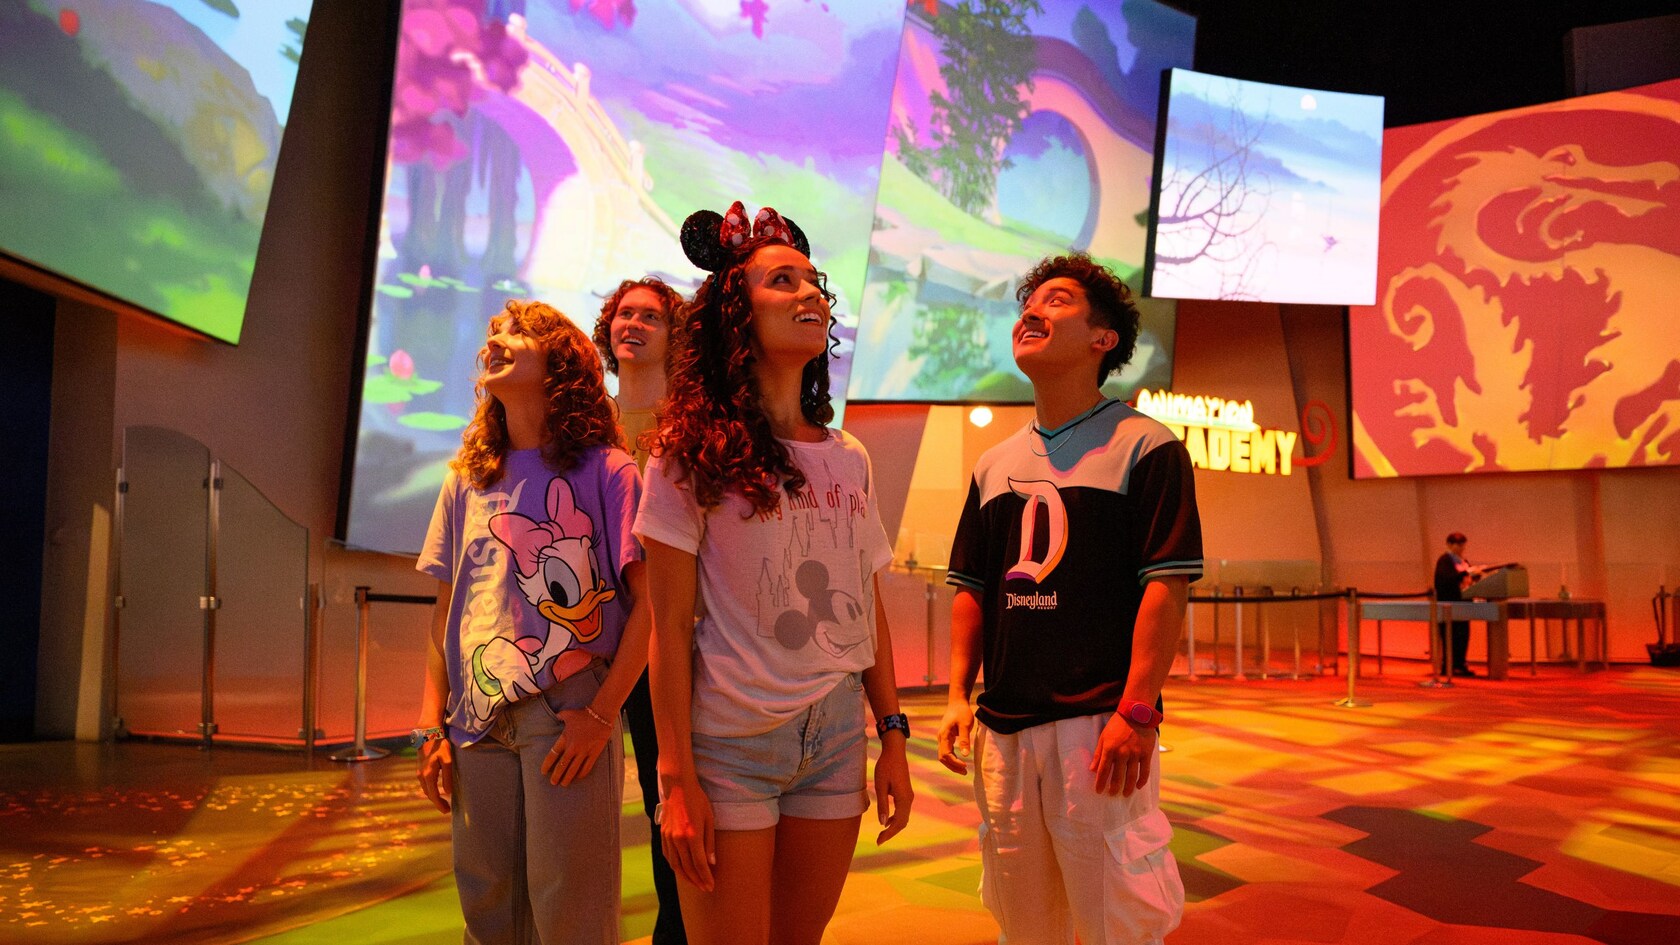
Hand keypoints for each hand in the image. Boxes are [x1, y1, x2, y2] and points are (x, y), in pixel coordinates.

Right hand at [417, 737, 453, 812]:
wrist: (427, 733)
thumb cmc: (439, 745)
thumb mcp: (447, 760)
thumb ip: (447, 776)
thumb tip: (447, 792)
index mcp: (428, 775)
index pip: (433, 795)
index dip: (439, 804)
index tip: (447, 811)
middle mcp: (421, 775)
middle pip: (429, 794)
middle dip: (437, 802)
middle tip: (446, 809)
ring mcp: (419, 772)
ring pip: (426, 789)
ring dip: (433, 796)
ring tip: (443, 801)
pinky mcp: (420, 768)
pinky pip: (425, 783)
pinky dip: (431, 789)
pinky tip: (437, 790)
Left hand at [541, 707, 612, 785]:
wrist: (601, 715)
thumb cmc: (584, 714)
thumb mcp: (568, 713)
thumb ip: (560, 716)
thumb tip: (556, 716)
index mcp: (565, 738)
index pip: (552, 755)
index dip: (547, 765)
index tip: (543, 772)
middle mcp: (573, 747)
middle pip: (562, 766)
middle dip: (556, 776)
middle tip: (553, 782)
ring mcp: (583, 752)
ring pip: (573, 769)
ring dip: (567, 778)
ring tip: (564, 784)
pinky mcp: (594, 754)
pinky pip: (587, 767)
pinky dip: (582, 774)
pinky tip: (578, 777)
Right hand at [660, 775, 715, 891]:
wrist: (677, 787)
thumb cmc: (697, 800)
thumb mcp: (709, 819)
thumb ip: (710, 843)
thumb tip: (712, 863)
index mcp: (692, 835)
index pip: (699, 864)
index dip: (706, 877)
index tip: (711, 886)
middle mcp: (678, 839)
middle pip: (687, 868)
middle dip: (697, 881)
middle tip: (705, 888)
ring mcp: (668, 838)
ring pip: (675, 865)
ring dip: (685, 877)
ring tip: (695, 883)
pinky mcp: (663, 835)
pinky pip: (668, 857)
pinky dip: (675, 866)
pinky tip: (682, 870)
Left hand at [873, 735, 913, 844]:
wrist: (895, 752)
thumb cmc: (886, 767)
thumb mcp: (880, 786)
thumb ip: (882, 805)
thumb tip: (883, 824)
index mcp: (904, 799)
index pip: (898, 822)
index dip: (889, 834)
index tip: (879, 841)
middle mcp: (909, 799)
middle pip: (903, 822)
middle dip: (891, 832)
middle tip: (879, 840)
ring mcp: (909, 796)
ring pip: (904, 817)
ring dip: (894, 826)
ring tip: (882, 833)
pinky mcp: (906, 793)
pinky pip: (903, 810)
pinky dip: (896, 818)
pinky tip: (887, 820)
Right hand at [936, 700, 974, 774]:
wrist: (957, 702)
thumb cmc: (962, 712)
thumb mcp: (965, 725)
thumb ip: (964, 740)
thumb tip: (965, 755)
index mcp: (944, 735)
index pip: (945, 754)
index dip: (954, 762)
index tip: (965, 766)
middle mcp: (940, 738)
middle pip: (942, 757)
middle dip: (952, 766)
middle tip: (965, 772)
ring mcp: (942, 738)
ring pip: (943, 755)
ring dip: (952, 764)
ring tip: (963, 770)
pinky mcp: (946, 738)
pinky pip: (946, 751)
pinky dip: (952, 758)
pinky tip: (960, 761)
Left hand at [1091, 712, 1156, 795]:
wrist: (1136, 713)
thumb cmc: (1117, 725)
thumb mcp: (1103, 737)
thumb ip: (1098, 754)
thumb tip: (1092, 769)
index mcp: (1110, 749)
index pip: (1103, 770)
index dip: (1100, 782)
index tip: (1099, 791)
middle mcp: (1122, 753)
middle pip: (1117, 776)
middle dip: (1114, 787)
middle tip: (1112, 794)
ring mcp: (1136, 754)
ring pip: (1131, 776)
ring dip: (1128, 787)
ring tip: (1125, 794)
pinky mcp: (1146, 754)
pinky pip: (1144, 771)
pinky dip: (1142, 780)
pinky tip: (1138, 786)